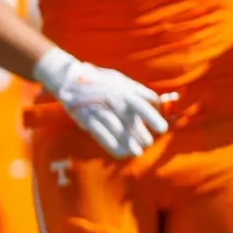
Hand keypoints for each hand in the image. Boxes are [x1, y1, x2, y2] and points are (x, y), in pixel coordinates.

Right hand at [35, 50, 170, 159]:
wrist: (70, 79)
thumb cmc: (102, 82)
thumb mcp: (122, 81)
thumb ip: (139, 92)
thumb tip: (158, 102)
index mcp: (123, 89)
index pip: (140, 104)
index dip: (152, 117)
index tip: (162, 129)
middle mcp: (111, 98)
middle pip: (128, 119)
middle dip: (140, 133)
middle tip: (148, 143)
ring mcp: (98, 108)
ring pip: (115, 127)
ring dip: (127, 141)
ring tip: (137, 152)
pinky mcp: (86, 118)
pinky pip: (100, 133)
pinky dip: (111, 144)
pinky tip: (121, 153)